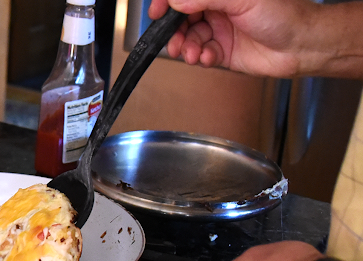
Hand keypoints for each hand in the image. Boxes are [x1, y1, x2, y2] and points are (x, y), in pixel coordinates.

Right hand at [148, 0, 309, 75]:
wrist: (301, 46)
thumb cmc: (284, 14)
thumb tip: (176, 1)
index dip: (167, 3)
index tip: (157, 12)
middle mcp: (218, 8)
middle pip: (182, 18)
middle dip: (174, 31)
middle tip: (173, 41)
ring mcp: (219, 30)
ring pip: (189, 38)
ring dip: (186, 47)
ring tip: (191, 53)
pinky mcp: (222, 52)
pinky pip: (201, 54)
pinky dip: (201, 57)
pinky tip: (209, 57)